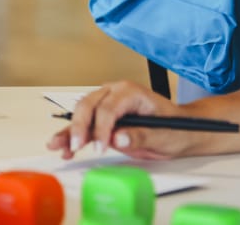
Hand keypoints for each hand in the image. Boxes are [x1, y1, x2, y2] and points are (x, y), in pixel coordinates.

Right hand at [46, 80, 190, 160]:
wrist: (182, 132)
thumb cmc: (176, 129)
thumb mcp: (164, 135)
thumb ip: (141, 135)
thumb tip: (119, 137)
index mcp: (130, 92)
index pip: (108, 108)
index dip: (101, 129)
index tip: (100, 148)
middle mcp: (114, 93)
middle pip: (88, 106)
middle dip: (80, 127)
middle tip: (76, 146)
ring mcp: (106, 103)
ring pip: (81, 114)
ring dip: (70, 131)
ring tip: (58, 145)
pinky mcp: (101, 118)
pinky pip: (84, 125)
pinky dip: (73, 135)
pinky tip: (63, 146)